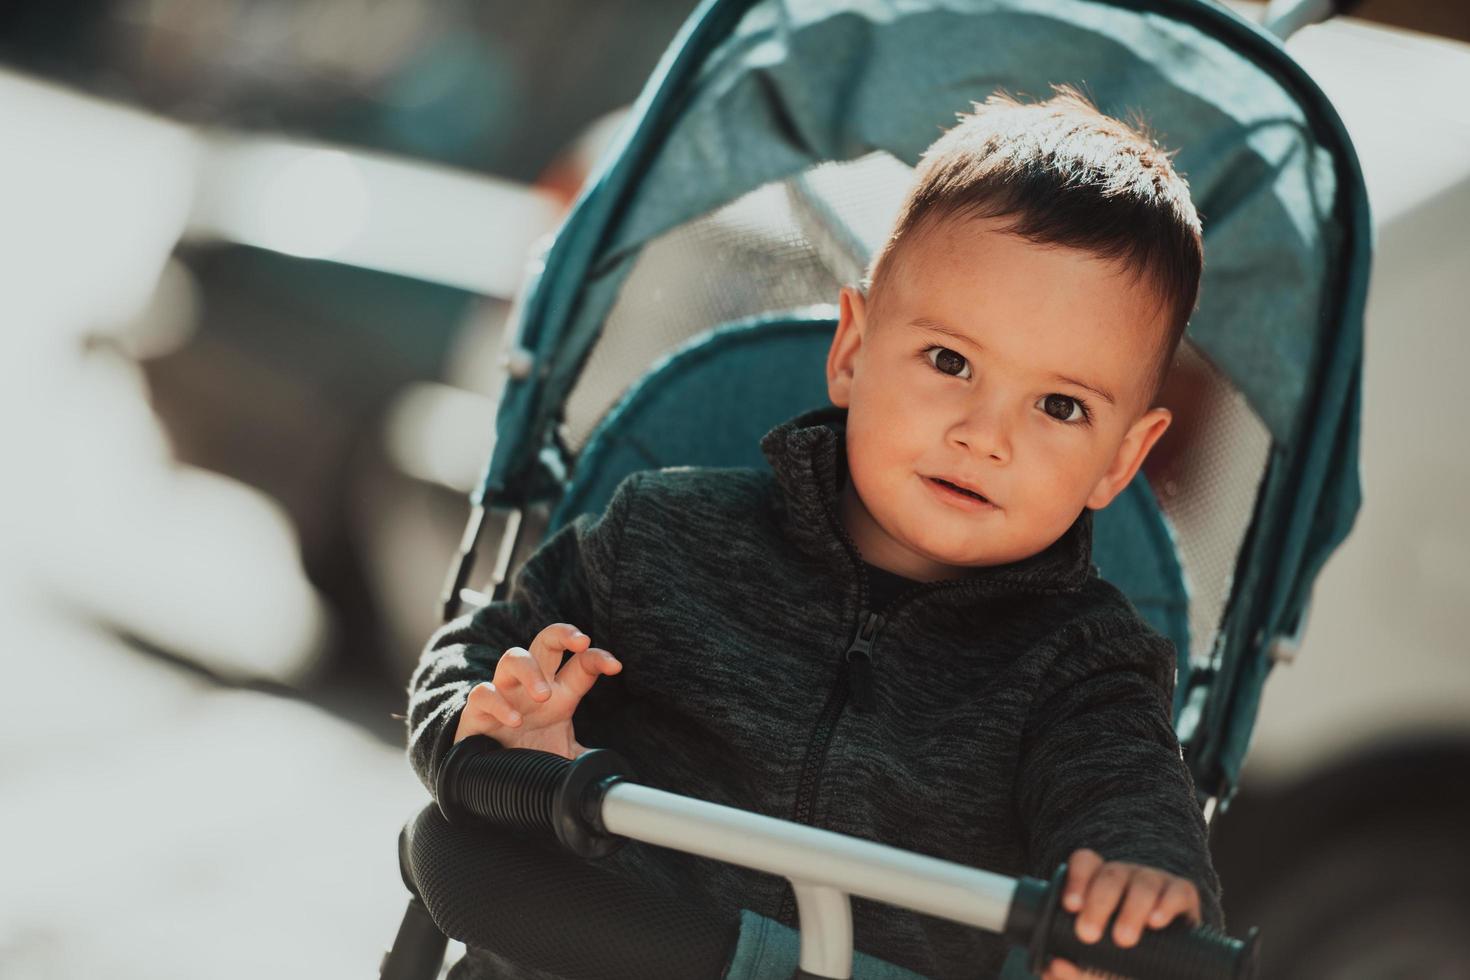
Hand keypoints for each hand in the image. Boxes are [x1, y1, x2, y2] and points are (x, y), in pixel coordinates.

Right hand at [452, 623, 621, 758]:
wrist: (491, 781)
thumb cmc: (530, 758)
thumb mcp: (565, 759)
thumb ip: (588, 760)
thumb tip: (610, 769)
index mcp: (559, 694)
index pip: (581, 665)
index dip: (598, 659)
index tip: (615, 666)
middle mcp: (532, 687)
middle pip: (545, 642)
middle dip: (562, 633)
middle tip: (581, 642)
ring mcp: (505, 694)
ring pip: (512, 657)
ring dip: (530, 670)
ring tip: (543, 695)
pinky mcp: (478, 711)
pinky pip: (483, 694)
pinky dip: (498, 703)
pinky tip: (513, 721)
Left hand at [1040, 848, 1201, 979]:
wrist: (1166, 969)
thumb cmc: (1122, 961)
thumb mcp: (1096, 968)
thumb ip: (1073, 970)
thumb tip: (1054, 967)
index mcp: (1098, 882)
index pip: (1085, 863)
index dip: (1076, 879)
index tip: (1070, 906)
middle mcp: (1126, 877)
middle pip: (1111, 875)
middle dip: (1098, 903)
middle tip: (1088, 934)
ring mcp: (1155, 882)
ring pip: (1143, 884)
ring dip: (1131, 909)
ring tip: (1123, 938)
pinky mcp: (1183, 894)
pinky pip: (1177, 891)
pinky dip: (1166, 904)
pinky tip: (1156, 922)